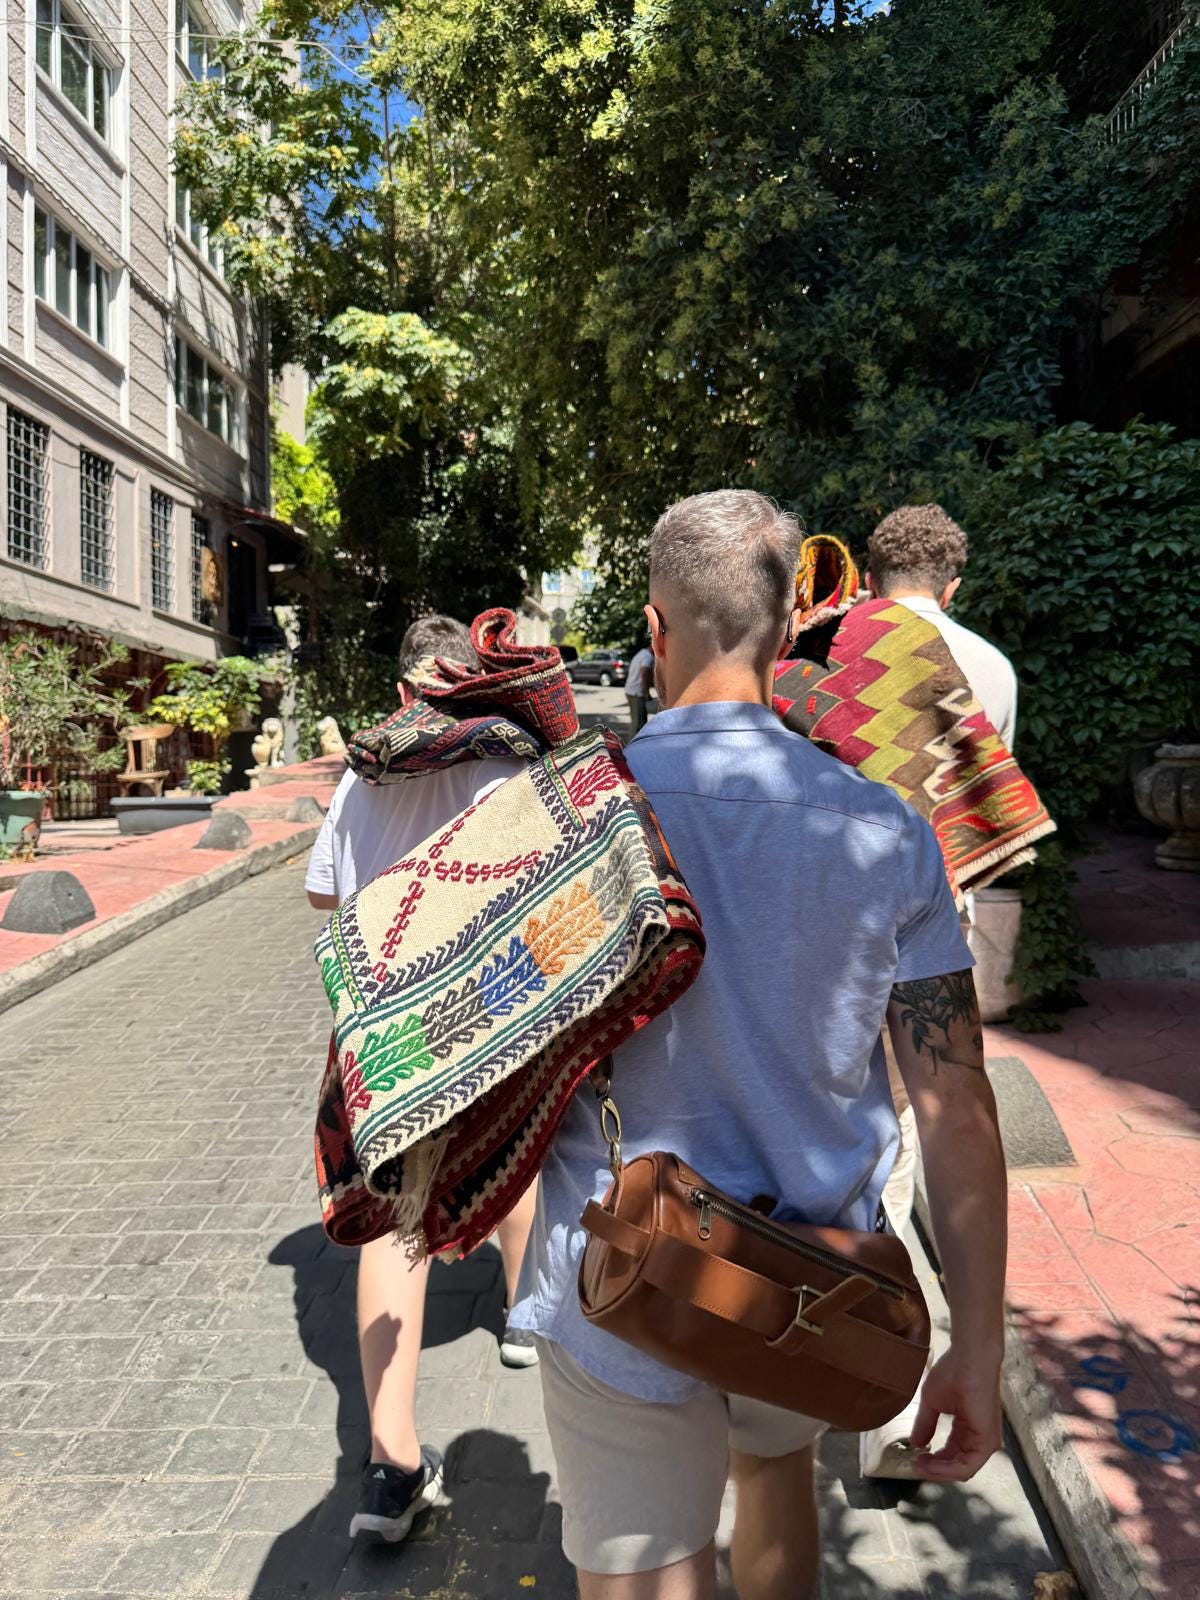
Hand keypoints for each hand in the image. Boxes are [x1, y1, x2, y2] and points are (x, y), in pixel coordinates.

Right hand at [908, 1348, 1002, 1481]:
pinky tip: (930, 1463)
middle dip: (935, 1468)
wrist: (969, 1358)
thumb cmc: (953, 1372)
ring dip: (939, 1471)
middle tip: (915, 1465)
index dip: (933, 1460)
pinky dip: (947, 1469)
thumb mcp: (932, 1403)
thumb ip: (925, 1424)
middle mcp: (979, 1438)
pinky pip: (967, 1466)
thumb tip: (915, 1443)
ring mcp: (986, 1441)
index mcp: (968, 1428)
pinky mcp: (987, 1441)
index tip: (914, 1458)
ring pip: (962, 1470)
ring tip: (920, 1465)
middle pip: (957, 1465)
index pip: (952, 1454)